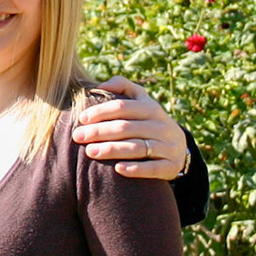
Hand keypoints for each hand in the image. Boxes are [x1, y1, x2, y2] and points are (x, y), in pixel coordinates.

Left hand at [71, 77, 188, 179]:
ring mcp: (168, 146)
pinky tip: (118, 169)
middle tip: (78, 137)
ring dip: (112, 150)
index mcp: (152, 108)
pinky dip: (135, 168)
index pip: (123, 107)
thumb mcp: (142, 100)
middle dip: (99, 132)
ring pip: (137, 147)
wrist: (178, 148)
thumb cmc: (149, 122)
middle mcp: (162, 126)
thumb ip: (123, 85)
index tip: (81, 119)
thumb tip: (101, 85)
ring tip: (90, 152)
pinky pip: (153, 168)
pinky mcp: (171, 166)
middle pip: (126, 127)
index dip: (101, 112)